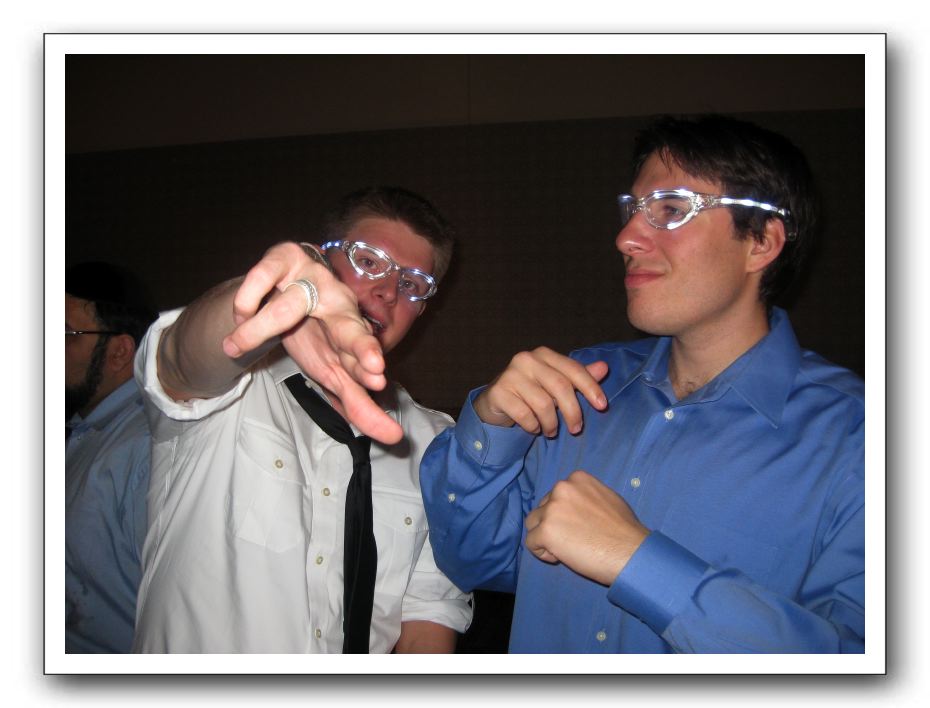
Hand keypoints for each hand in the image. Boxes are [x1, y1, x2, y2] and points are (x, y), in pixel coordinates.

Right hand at [221, 242, 402, 444]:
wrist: (285, 281)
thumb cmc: (315, 331)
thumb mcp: (332, 368)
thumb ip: (358, 404)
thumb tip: (391, 437)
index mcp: (353, 333)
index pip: (364, 355)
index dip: (369, 365)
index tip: (379, 381)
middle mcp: (339, 304)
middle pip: (350, 327)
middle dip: (362, 346)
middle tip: (373, 367)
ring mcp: (313, 278)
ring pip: (288, 308)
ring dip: (259, 328)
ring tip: (234, 346)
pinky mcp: (284, 256)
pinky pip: (263, 275)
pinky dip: (248, 299)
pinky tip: (241, 313)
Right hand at [473, 346, 608, 435]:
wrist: (495, 402)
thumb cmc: (531, 392)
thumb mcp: (556, 385)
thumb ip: (579, 377)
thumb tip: (604, 367)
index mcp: (544, 354)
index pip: (573, 369)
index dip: (590, 387)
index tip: (602, 406)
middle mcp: (526, 359)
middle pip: (560, 386)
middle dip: (572, 411)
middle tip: (576, 429)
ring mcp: (510, 375)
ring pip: (543, 404)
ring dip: (551, 423)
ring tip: (551, 430)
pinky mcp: (498, 392)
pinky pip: (524, 415)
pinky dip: (533, 426)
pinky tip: (533, 427)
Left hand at [524, 470, 648, 585]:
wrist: (630, 552)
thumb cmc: (624, 530)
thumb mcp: (606, 498)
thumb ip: (585, 497)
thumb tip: (574, 505)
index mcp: (576, 478)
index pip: (555, 496)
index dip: (564, 514)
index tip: (579, 526)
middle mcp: (561, 488)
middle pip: (542, 508)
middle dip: (553, 525)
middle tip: (574, 540)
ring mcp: (552, 509)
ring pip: (533, 524)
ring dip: (545, 538)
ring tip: (566, 549)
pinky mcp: (546, 531)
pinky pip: (531, 543)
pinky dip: (543, 553)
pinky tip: (561, 557)